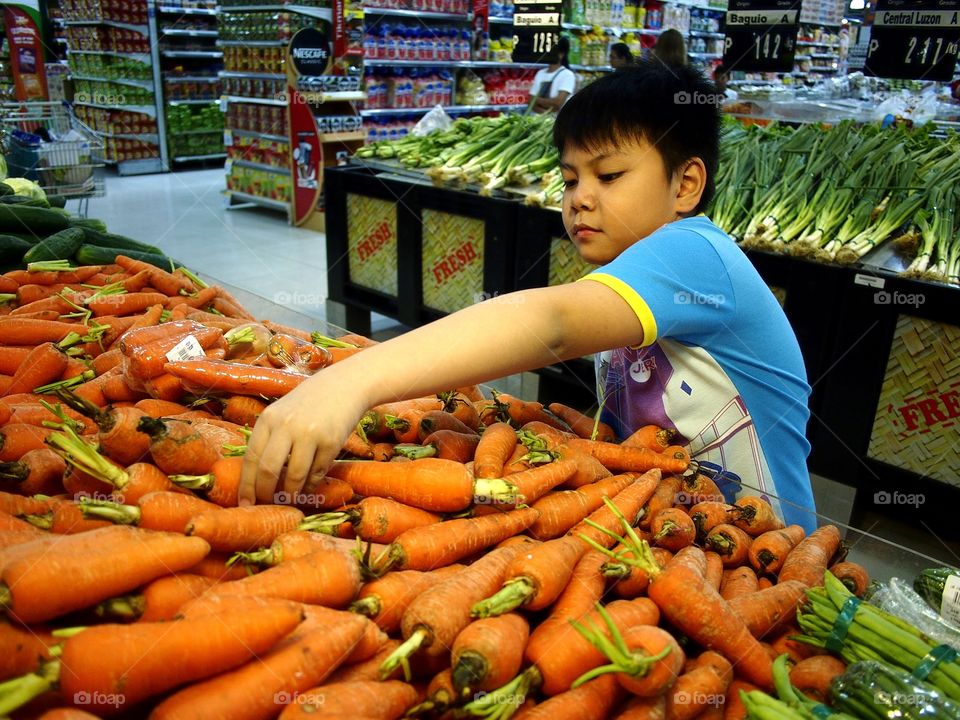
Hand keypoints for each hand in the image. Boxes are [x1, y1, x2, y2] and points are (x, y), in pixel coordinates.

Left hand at [238, 371, 369, 505]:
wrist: (345, 385)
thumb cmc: (309, 402)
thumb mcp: (282, 412)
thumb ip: (269, 437)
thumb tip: (255, 477)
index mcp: (269, 418)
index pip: (251, 458)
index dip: (247, 484)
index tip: (246, 503)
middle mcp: (287, 425)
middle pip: (268, 470)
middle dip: (266, 493)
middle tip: (268, 503)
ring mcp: (310, 433)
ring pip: (294, 476)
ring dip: (291, 493)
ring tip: (290, 498)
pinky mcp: (331, 441)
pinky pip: (317, 472)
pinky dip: (311, 485)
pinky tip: (308, 486)